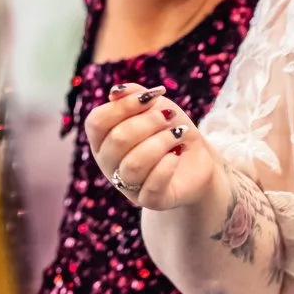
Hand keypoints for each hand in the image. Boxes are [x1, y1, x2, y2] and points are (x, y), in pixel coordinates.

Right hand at [85, 83, 221, 212]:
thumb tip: (115, 92)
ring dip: (161, 143)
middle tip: (169, 117)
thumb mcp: (155, 106)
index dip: (123, 106)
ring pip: (134, 164)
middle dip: (148, 123)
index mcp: (103, 140)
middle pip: (117, 140)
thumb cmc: (169, 129)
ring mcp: (126, 185)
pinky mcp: (149, 201)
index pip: (96, 122)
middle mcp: (108, 164)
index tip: (151, 98)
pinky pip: (151, 186)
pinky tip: (177, 155)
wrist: (197, 158)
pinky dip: (167, 165)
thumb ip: (134, 95)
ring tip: (177, 134)